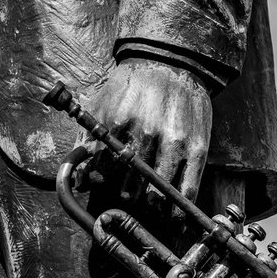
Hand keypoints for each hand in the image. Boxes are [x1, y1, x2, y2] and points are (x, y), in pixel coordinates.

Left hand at [85, 59, 211, 200]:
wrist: (172, 63)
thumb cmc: (134, 85)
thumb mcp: (102, 103)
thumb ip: (86, 139)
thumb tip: (79, 177)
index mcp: (118, 122)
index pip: (103, 169)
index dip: (101, 182)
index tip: (103, 185)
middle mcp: (146, 133)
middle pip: (130, 183)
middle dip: (126, 193)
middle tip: (127, 194)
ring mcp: (174, 142)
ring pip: (158, 189)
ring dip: (151, 203)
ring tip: (149, 205)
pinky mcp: (197, 148)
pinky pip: (187, 186)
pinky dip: (179, 206)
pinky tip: (173, 214)